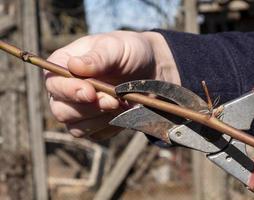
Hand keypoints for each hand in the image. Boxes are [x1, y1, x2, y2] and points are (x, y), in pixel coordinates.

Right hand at [45, 31, 179, 139]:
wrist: (150, 69)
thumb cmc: (129, 52)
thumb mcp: (116, 48)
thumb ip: (97, 57)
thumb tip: (73, 66)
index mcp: (64, 65)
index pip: (53, 83)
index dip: (69, 91)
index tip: (91, 92)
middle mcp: (66, 90)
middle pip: (61, 110)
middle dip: (89, 108)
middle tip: (114, 100)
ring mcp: (78, 110)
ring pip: (76, 127)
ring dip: (100, 118)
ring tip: (121, 104)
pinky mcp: (94, 125)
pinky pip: (95, 134)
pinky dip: (110, 125)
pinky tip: (123, 112)